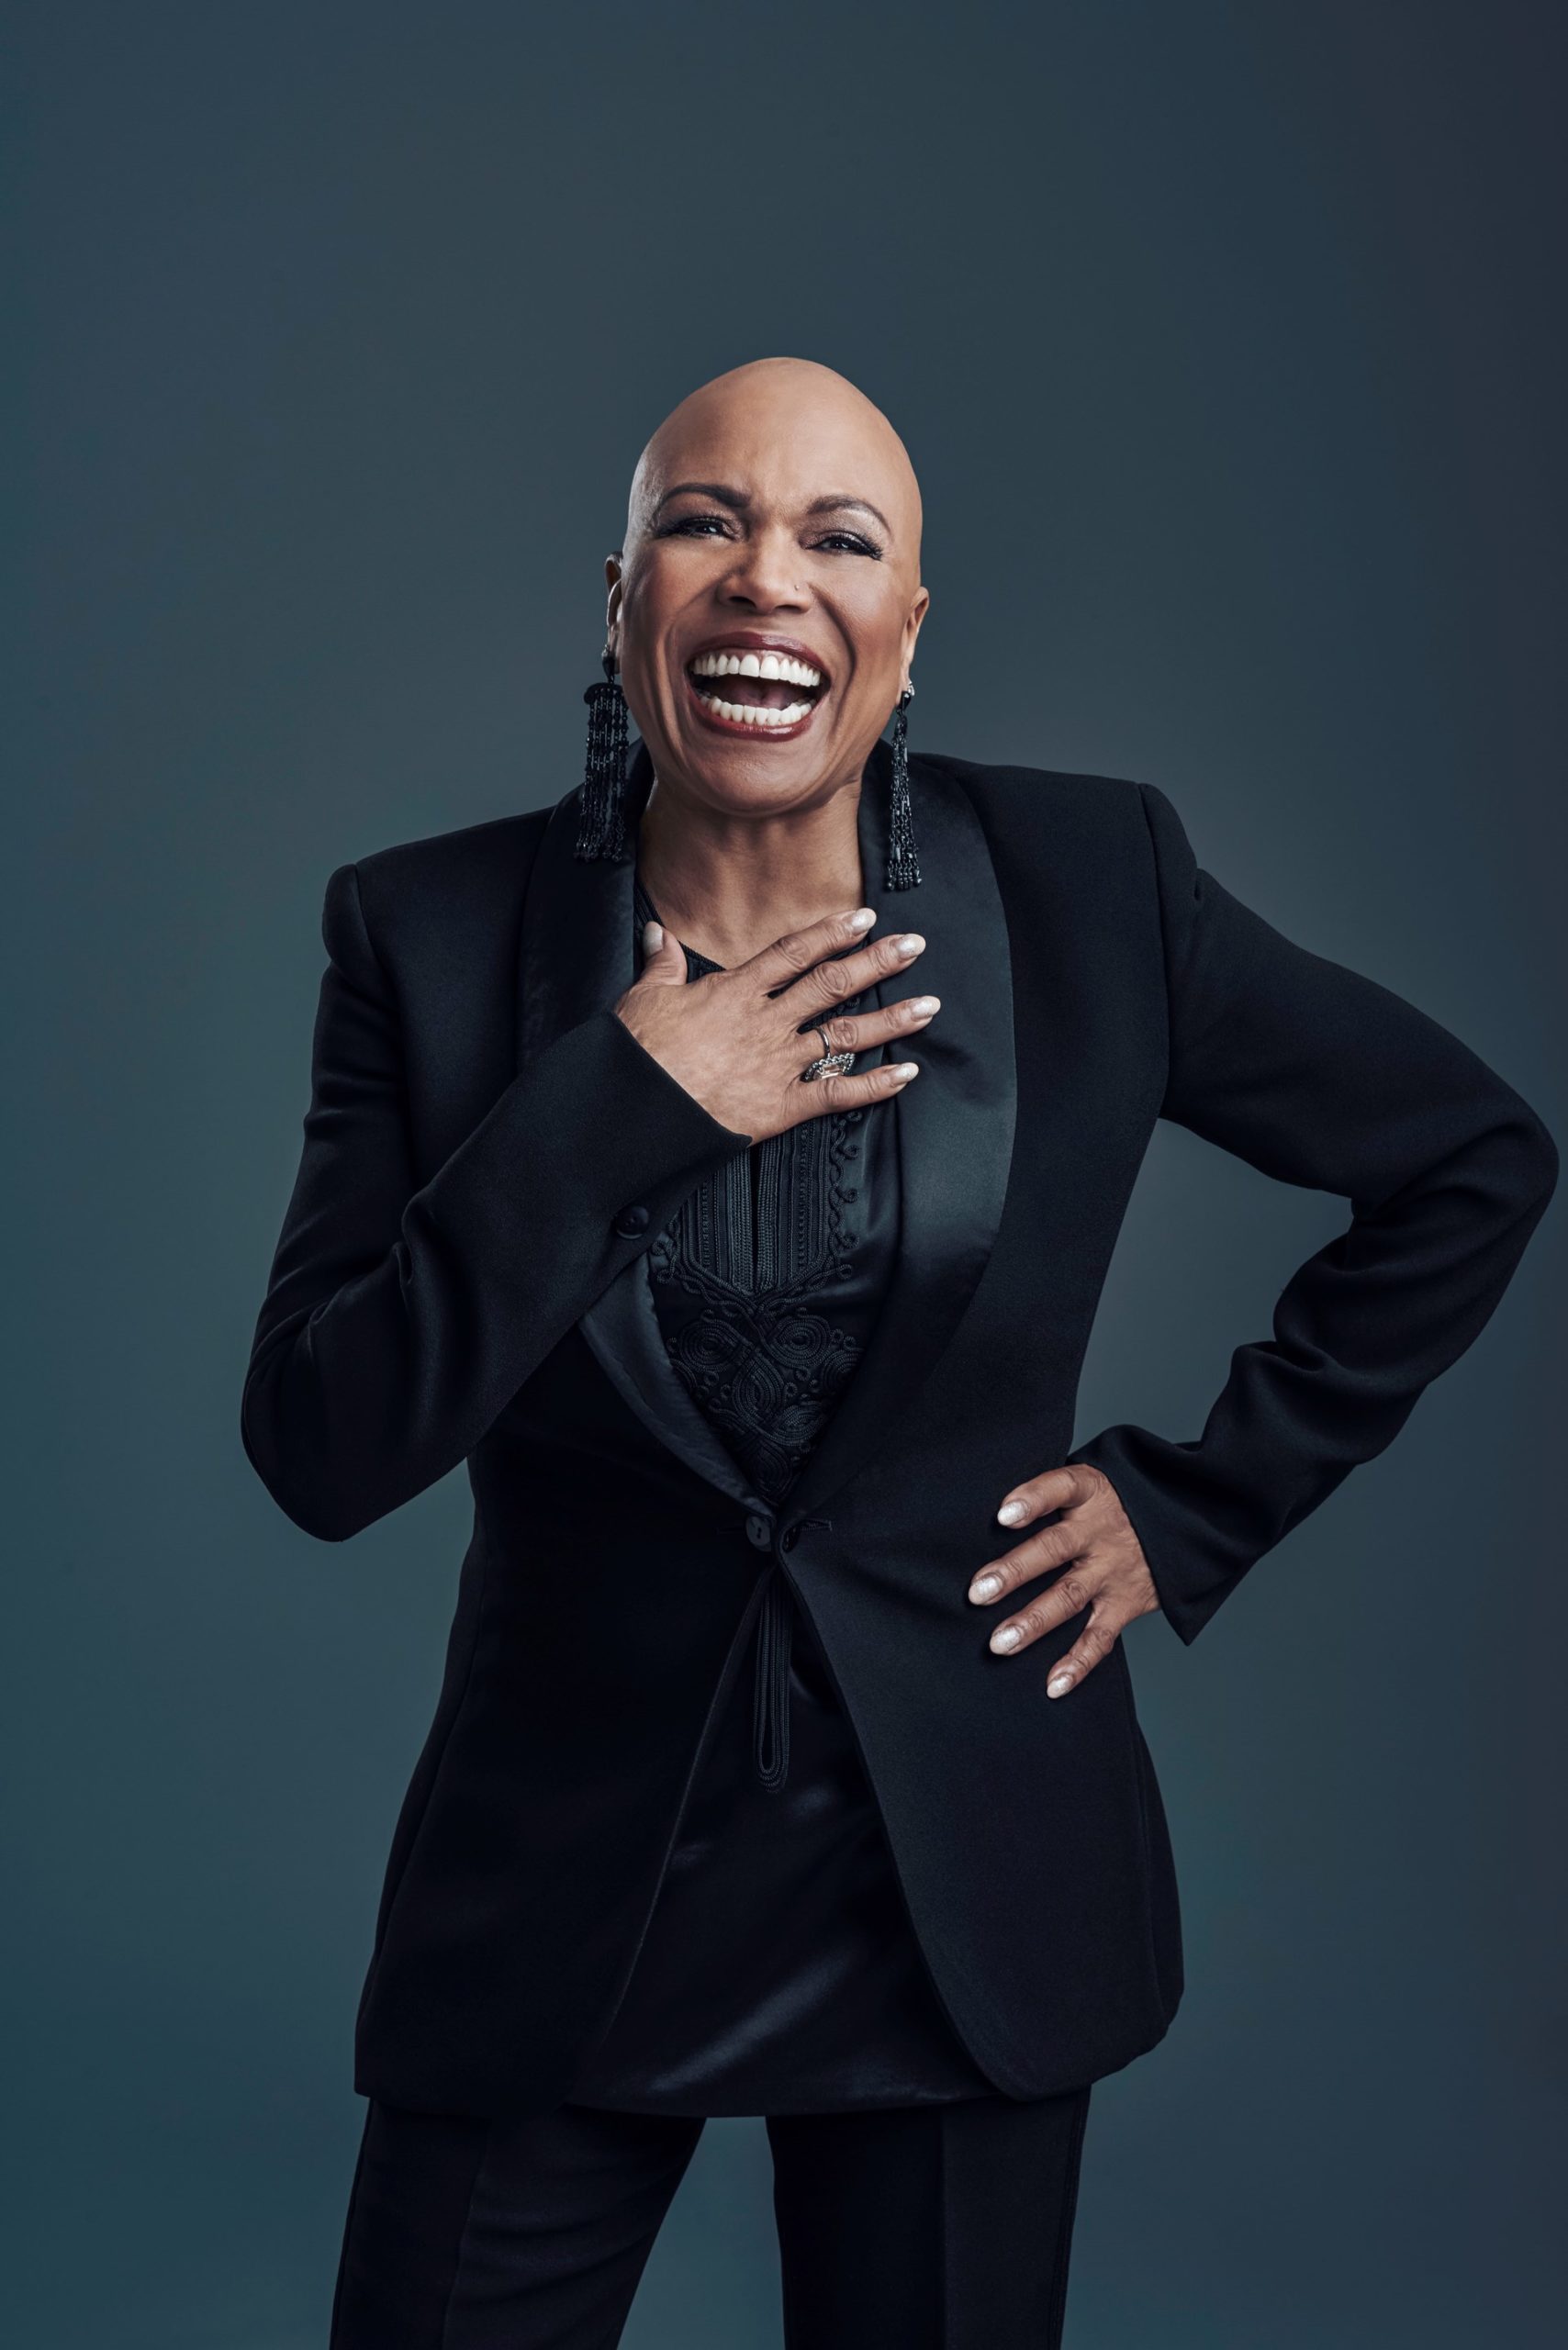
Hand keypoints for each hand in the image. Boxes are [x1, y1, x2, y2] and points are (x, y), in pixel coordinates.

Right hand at [613, 906, 940, 1144]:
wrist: (637, 1108)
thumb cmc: (636, 1055)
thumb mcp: (644, 997)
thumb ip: (662, 963)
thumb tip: (660, 932)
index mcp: (735, 992)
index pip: (793, 953)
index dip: (831, 933)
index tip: (863, 919)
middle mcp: (766, 1023)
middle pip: (831, 985)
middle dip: (877, 963)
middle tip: (913, 947)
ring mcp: (778, 1064)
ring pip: (845, 1036)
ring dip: (890, 1020)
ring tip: (928, 1006)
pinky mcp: (781, 1106)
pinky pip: (837, 1094)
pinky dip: (875, 1086)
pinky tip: (905, 1075)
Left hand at [966, 1464, 1160, 1694]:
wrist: (1178, 1523)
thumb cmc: (1111, 1505)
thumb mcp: (1089, 1486)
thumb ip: (1049, 1496)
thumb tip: (989, 1517)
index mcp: (1089, 1494)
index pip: (1061, 1488)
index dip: (1033, 1499)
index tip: (1002, 1515)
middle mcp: (1099, 1532)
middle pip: (1054, 1549)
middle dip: (1014, 1572)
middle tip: (977, 1593)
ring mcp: (1112, 1571)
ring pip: (1069, 1596)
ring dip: (1033, 1622)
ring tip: (1000, 1642)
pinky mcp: (1125, 1604)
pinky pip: (1101, 1637)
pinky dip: (1078, 1664)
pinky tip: (1054, 1684)